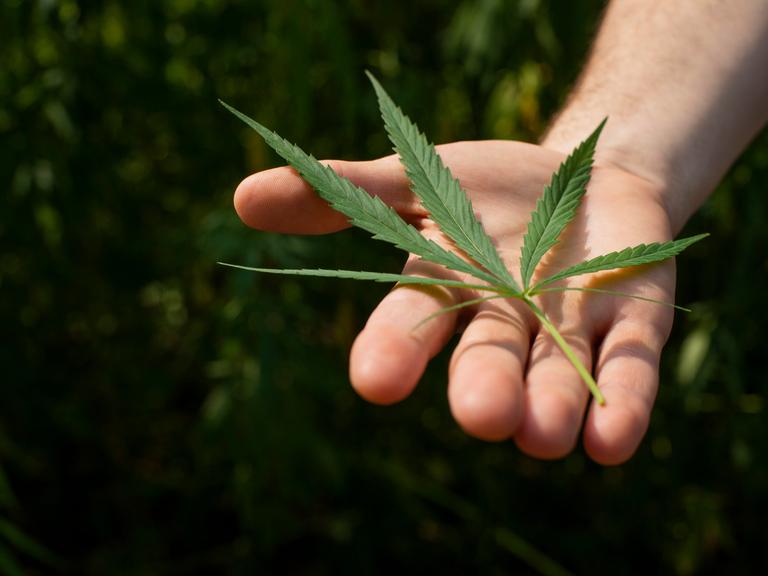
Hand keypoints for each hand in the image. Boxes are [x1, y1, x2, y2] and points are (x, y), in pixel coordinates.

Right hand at [233, 140, 675, 464]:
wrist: (589, 180)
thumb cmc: (491, 188)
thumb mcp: (419, 177)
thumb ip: (344, 193)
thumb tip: (242, 198)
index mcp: (446, 289)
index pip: (412, 323)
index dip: (394, 349)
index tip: (373, 381)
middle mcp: (504, 322)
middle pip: (487, 358)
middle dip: (483, 387)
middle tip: (481, 418)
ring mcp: (570, 327)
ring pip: (557, 375)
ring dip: (552, 406)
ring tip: (542, 436)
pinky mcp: (632, 322)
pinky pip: (627, 366)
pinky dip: (620, 402)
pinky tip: (609, 443)